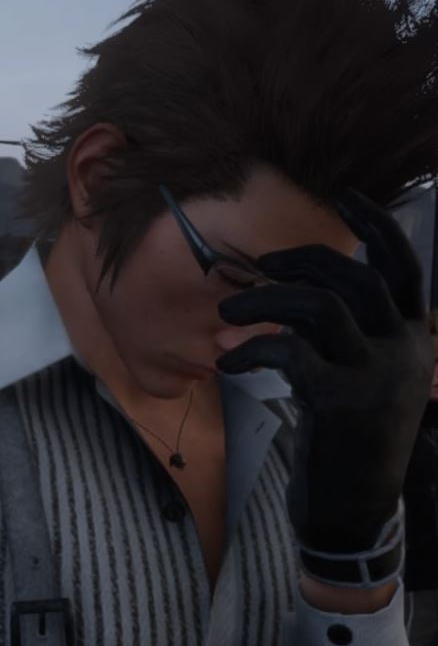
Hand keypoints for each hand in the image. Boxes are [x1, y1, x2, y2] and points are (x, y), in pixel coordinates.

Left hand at [215, 188, 433, 554]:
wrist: (354, 506)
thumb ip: (343, 331)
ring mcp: (378, 375)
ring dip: (266, 301)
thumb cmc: (349, 434)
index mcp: (413, 337)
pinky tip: (227, 363)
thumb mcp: (358, 374)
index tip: (347, 197)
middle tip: (259, 267)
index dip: (378, 226)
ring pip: (321, 306)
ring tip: (228, 313)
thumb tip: (294, 287)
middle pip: (353, 278)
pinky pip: (290, 352)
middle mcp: (405, 349)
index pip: (404, 266)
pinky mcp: (341, 401)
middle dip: (300, 262)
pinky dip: (251, 349)